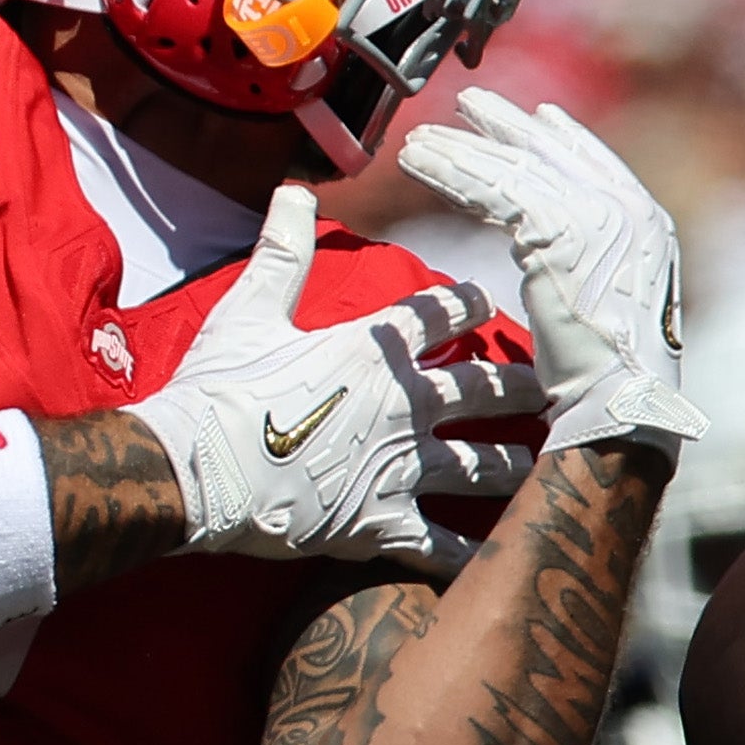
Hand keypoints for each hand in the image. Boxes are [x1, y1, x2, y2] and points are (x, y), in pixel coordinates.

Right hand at [122, 185, 538, 574]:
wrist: (195, 469)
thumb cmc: (220, 388)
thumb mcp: (248, 308)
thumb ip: (283, 250)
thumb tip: (293, 188)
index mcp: (370, 351)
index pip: (436, 316)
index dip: (465, 304)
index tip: (487, 301)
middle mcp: (401, 407)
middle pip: (478, 391)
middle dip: (518, 387)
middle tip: (549, 387)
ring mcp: (397, 469)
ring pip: (476, 468)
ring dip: (509, 464)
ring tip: (533, 463)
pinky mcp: (380, 525)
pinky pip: (437, 546)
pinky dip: (466, 553)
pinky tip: (491, 556)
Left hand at [397, 90, 706, 456]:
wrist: (618, 400)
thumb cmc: (604, 374)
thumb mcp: (602, 301)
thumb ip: (585, 262)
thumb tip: (549, 247)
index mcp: (647, 224)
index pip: (598, 162)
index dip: (562, 138)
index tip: (535, 115)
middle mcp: (630, 210)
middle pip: (553, 153)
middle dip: (506, 126)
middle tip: (466, 102)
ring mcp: (597, 215)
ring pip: (514, 167)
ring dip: (461, 148)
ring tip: (417, 137)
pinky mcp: (557, 230)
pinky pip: (491, 190)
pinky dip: (449, 171)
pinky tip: (416, 161)